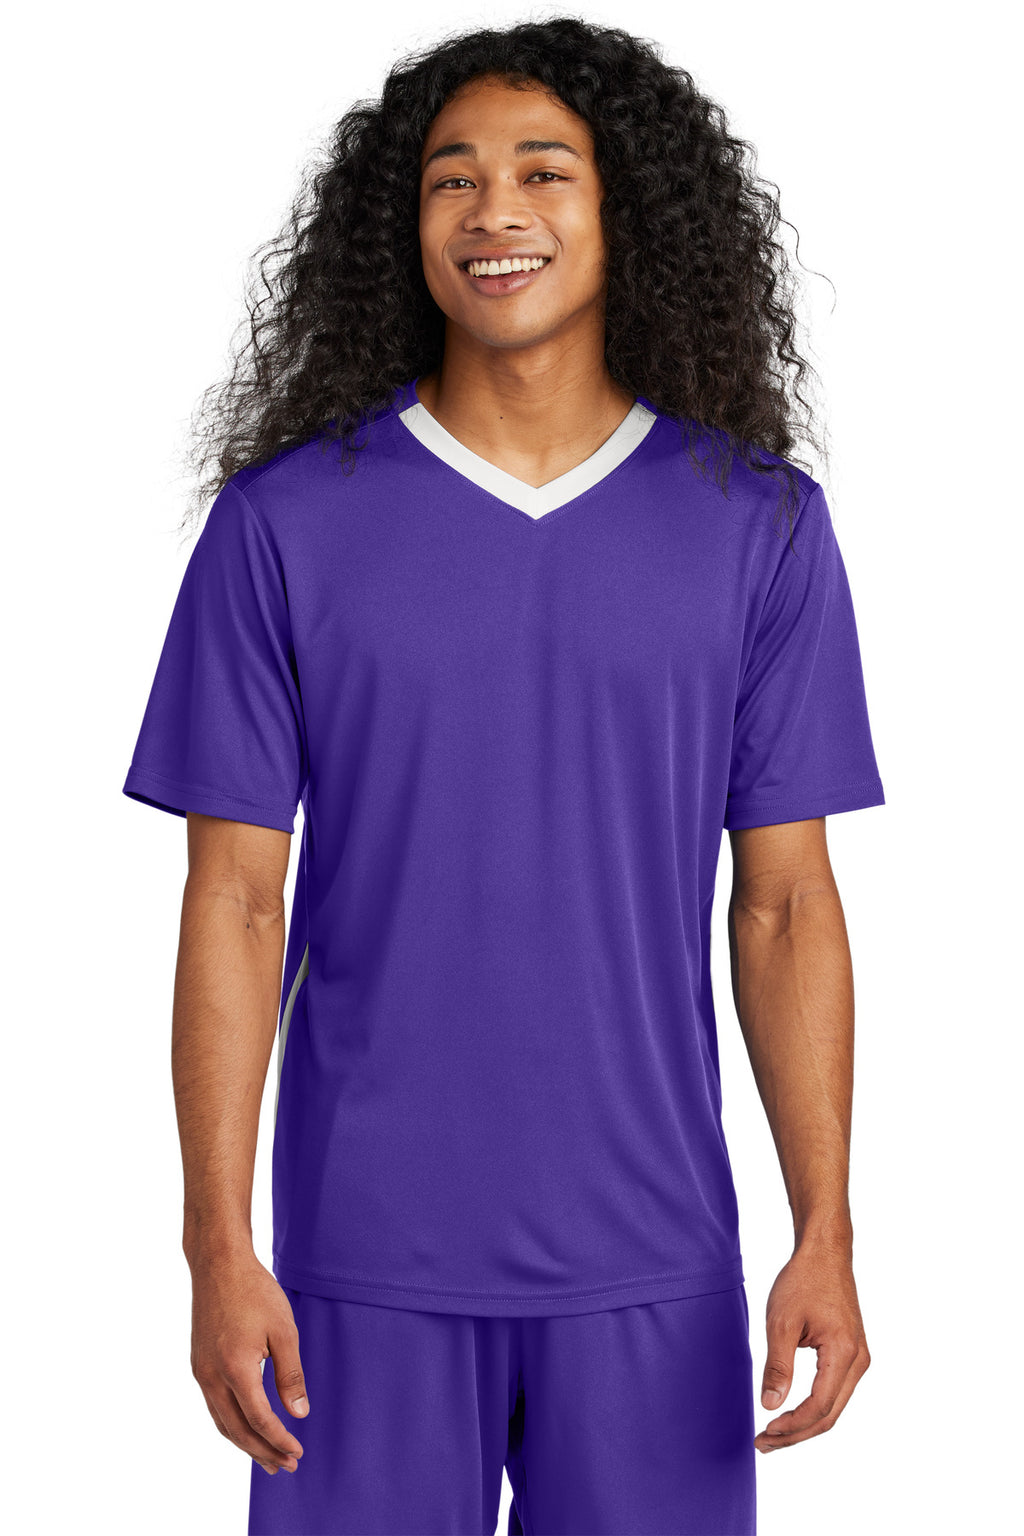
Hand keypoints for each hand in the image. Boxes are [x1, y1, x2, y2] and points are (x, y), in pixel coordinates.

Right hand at [188, 1248, 309, 1474]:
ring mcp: (200, 1372)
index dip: (279, 1440)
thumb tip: (299, 1414)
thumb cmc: (255, 1291)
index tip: (298, 1452)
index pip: (259, 1420)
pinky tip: (246, 1426)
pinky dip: (231, 1424)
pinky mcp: (198, 1364)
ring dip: (245, 1443)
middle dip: (262, 1452)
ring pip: (222, 1422)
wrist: (218, 1264)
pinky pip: (214, 1406)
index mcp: (235, 1369)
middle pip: (237, 1430)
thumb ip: (290, 1374)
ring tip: (267, 1458)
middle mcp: (211, 1376)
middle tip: (286, 1466)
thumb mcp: (283, 1330)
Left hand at [756, 1242, 869, 1452]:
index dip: (792, 1426)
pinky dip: (813, 1407)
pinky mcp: (852, 1354)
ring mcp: (858, 1359)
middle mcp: (858, 1361)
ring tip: (772, 1434)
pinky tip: (790, 1412)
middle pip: (829, 1415)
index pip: (819, 1406)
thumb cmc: (803, 1281)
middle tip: (762, 1443)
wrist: (824, 1254)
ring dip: (804, 1424)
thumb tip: (771, 1406)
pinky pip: (834, 1391)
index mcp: (844, 1353)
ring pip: (833, 1407)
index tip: (764, 1431)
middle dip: (796, 1434)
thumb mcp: (781, 1321)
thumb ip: (778, 1366)